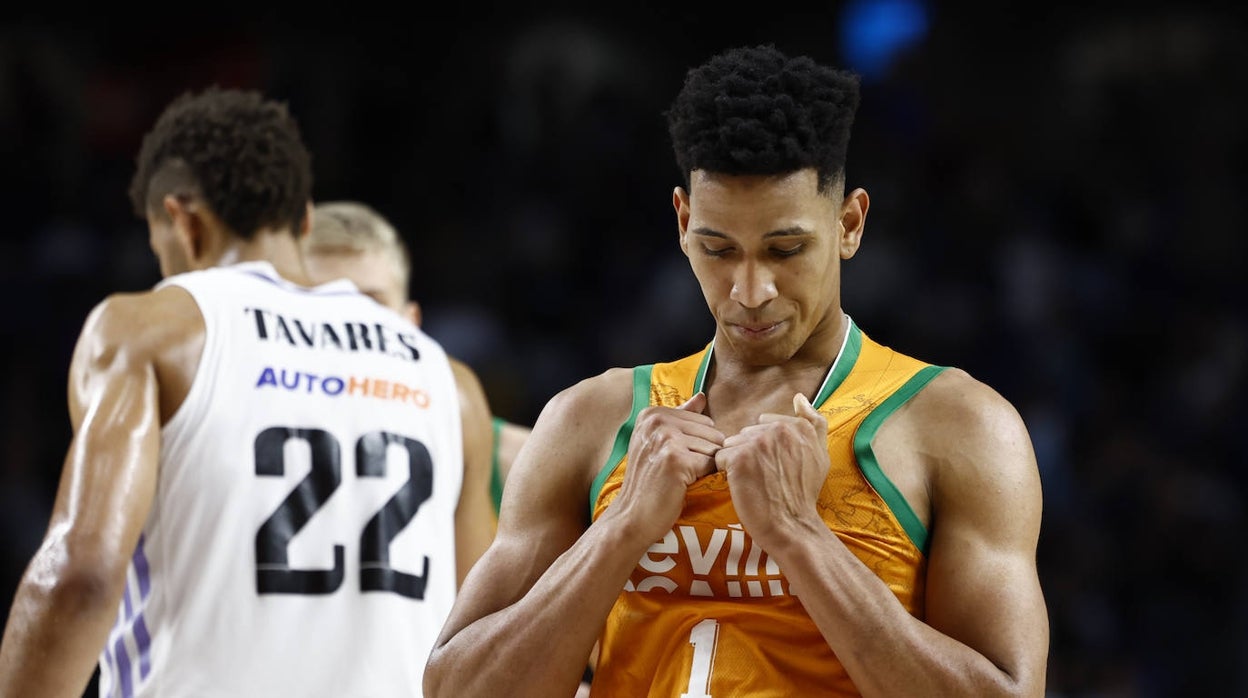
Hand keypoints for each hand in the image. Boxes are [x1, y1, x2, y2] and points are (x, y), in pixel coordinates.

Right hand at [613, 392, 723, 544]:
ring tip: (679, 479)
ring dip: (704, 469)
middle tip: (679, 472)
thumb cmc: (649, 481)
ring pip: (714, 449)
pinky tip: (682, 486)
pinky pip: (711, 464)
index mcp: (653, 413)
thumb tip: (702, 396)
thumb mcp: (659, 442)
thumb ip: (682, 417)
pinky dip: (703, 479)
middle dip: (705, 456)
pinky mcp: (675, 459)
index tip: (675, 460)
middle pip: (712, 433)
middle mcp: (657, 420)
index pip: (705, 422)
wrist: (632, 516)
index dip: (698, 446)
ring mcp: (666, 438)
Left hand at [714, 393, 828, 550]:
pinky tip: (742, 485)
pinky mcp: (739, 458)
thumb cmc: (803, 494)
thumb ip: (813, 423)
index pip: (764, 425)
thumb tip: (799, 397)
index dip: (764, 448)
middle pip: (746, 434)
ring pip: (732, 444)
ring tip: (753, 482)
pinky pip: (721, 457)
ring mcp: (758, 442)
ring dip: (737, 462)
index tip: (775, 467)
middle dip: (749, 453)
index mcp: (798, 426)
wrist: (792, 525)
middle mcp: (779, 429)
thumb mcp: (820, 455)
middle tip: (764, 477)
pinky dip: (727, 472)